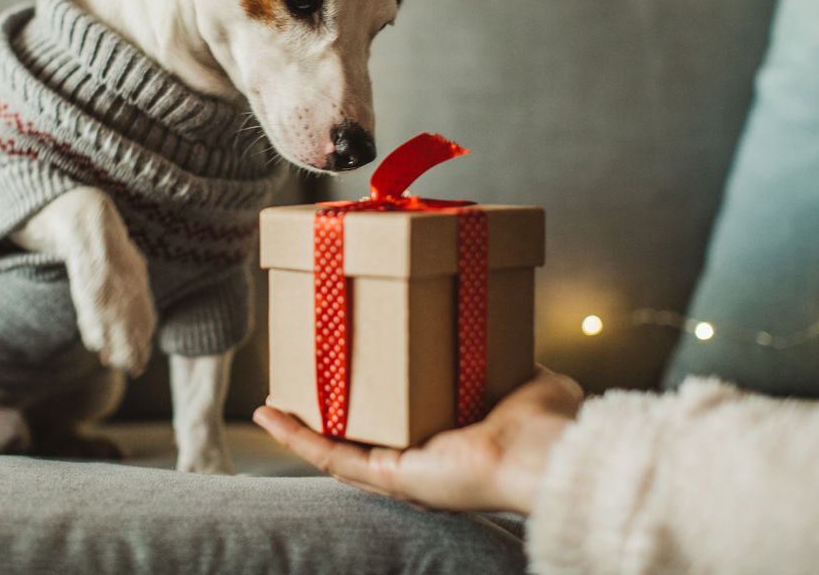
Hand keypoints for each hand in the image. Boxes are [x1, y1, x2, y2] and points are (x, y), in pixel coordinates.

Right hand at [253, 366, 582, 514]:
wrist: (547, 451)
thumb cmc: (548, 424)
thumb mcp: (527, 377)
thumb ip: (511, 361)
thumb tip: (510, 341)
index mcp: (449, 440)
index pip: (398, 420)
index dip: (370, 398)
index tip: (350, 370)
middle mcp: (420, 460)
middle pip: (359, 435)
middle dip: (325, 412)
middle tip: (300, 381)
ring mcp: (401, 472)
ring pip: (335, 448)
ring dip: (299, 426)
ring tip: (271, 400)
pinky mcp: (388, 476)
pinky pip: (331, 457)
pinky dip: (297, 437)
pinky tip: (271, 415)